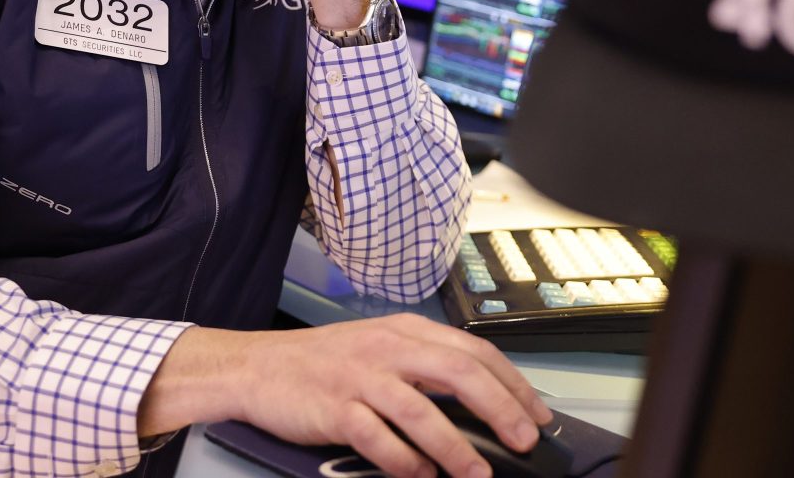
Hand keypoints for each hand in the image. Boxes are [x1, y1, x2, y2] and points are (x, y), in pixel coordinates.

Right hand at [141, 314, 553, 477]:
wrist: (256, 367)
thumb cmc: (322, 363)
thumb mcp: (380, 348)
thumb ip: (424, 366)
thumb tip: (480, 401)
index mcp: (406, 331)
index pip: (473, 351)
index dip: (512, 382)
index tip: (537, 413)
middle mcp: (388, 348)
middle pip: (458, 372)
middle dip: (500, 408)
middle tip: (525, 439)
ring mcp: (360, 377)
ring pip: (420, 409)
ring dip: (455, 446)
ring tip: (478, 473)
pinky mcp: (334, 407)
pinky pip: (376, 437)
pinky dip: (403, 460)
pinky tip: (421, 477)